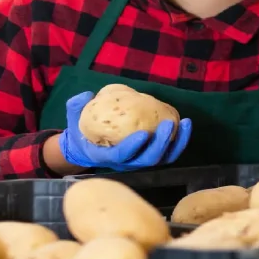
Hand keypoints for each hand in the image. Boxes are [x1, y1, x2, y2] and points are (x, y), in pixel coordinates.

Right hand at [59, 92, 191, 170]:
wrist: (87, 147)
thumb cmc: (81, 132)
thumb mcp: (73, 119)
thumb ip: (76, 107)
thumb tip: (87, 96)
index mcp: (106, 156)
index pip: (122, 156)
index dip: (133, 147)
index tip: (143, 134)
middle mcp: (126, 162)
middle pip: (148, 160)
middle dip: (161, 143)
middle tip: (169, 124)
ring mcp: (139, 161)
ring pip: (162, 159)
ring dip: (176, 143)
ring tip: (185, 123)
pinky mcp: (150, 156)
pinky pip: (168, 153)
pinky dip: (179, 141)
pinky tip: (185, 124)